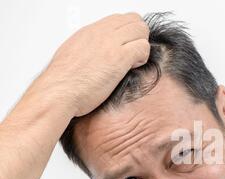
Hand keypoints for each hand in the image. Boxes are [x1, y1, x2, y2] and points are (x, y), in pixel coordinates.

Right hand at [23, 12, 149, 117]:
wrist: (59, 91)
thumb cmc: (65, 81)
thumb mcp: (75, 54)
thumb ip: (90, 48)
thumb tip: (100, 54)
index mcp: (91, 31)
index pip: (120, 18)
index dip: (129, 31)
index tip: (127, 46)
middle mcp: (101, 33)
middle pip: (134, 20)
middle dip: (139, 37)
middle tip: (134, 54)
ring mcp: (111, 43)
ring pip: (141, 30)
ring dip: (142, 47)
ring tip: (132, 63)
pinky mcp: (119, 58)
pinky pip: (143, 47)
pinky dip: (143, 57)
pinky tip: (132, 68)